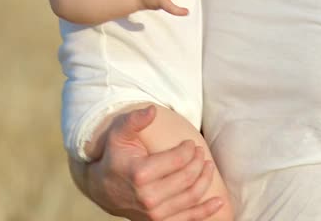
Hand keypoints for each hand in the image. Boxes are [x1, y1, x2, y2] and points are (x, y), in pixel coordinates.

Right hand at [86, 106, 225, 220]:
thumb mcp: (119, 135)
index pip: (178, 160)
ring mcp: (154, 213)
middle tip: (201, 152)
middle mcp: (148, 197)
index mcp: (140, 173)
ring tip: (209, 167)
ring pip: (191, 196)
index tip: (191, 143)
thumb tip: (152, 110)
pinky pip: (188, 219)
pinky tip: (218, 201)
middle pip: (187, 177)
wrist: (102, 189)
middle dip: (199, 162)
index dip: (189, 150)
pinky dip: (206, 211)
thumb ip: (134, 120)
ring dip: (205, 180)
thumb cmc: (114, 157)